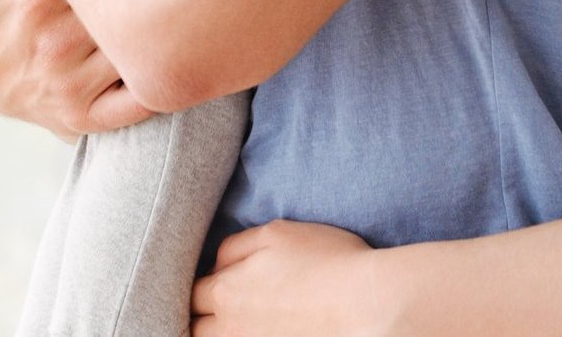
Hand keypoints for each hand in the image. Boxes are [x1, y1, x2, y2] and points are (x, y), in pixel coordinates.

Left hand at [192, 221, 388, 336]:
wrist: (367, 302)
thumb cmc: (327, 261)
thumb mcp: (275, 234)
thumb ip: (235, 247)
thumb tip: (215, 265)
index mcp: (226, 291)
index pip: (193, 294)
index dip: (201, 287)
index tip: (213, 285)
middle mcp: (231, 328)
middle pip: (196, 329)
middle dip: (201, 316)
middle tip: (214, 310)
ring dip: (217, 332)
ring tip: (234, 323)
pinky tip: (257, 332)